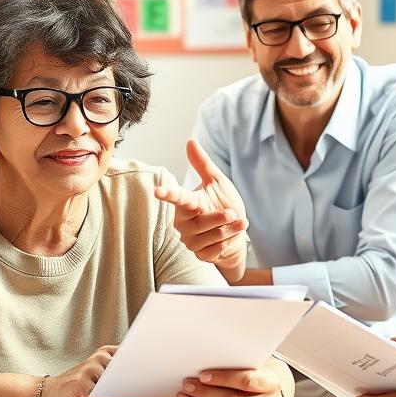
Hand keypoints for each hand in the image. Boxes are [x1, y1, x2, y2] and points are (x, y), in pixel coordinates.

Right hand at [41, 346, 139, 396]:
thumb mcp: (106, 395)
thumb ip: (125, 393)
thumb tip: (147, 396)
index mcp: (111, 355)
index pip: (135, 366)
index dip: (140, 383)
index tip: (143, 392)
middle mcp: (103, 357)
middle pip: (127, 384)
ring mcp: (92, 367)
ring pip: (115, 396)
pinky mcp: (82, 382)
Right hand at [154, 139, 249, 280]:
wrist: (237, 229)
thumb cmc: (223, 202)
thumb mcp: (217, 181)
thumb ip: (203, 164)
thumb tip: (190, 141)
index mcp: (186, 203)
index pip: (176, 197)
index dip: (167, 193)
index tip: (157, 191)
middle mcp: (183, 223)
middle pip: (202, 222)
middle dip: (221, 217)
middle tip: (233, 212)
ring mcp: (191, 240)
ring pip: (211, 236)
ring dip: (229, 229)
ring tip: (238, 221)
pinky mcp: (200, 255)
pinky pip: (216, 250)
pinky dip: (228, 242)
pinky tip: (231, 237)